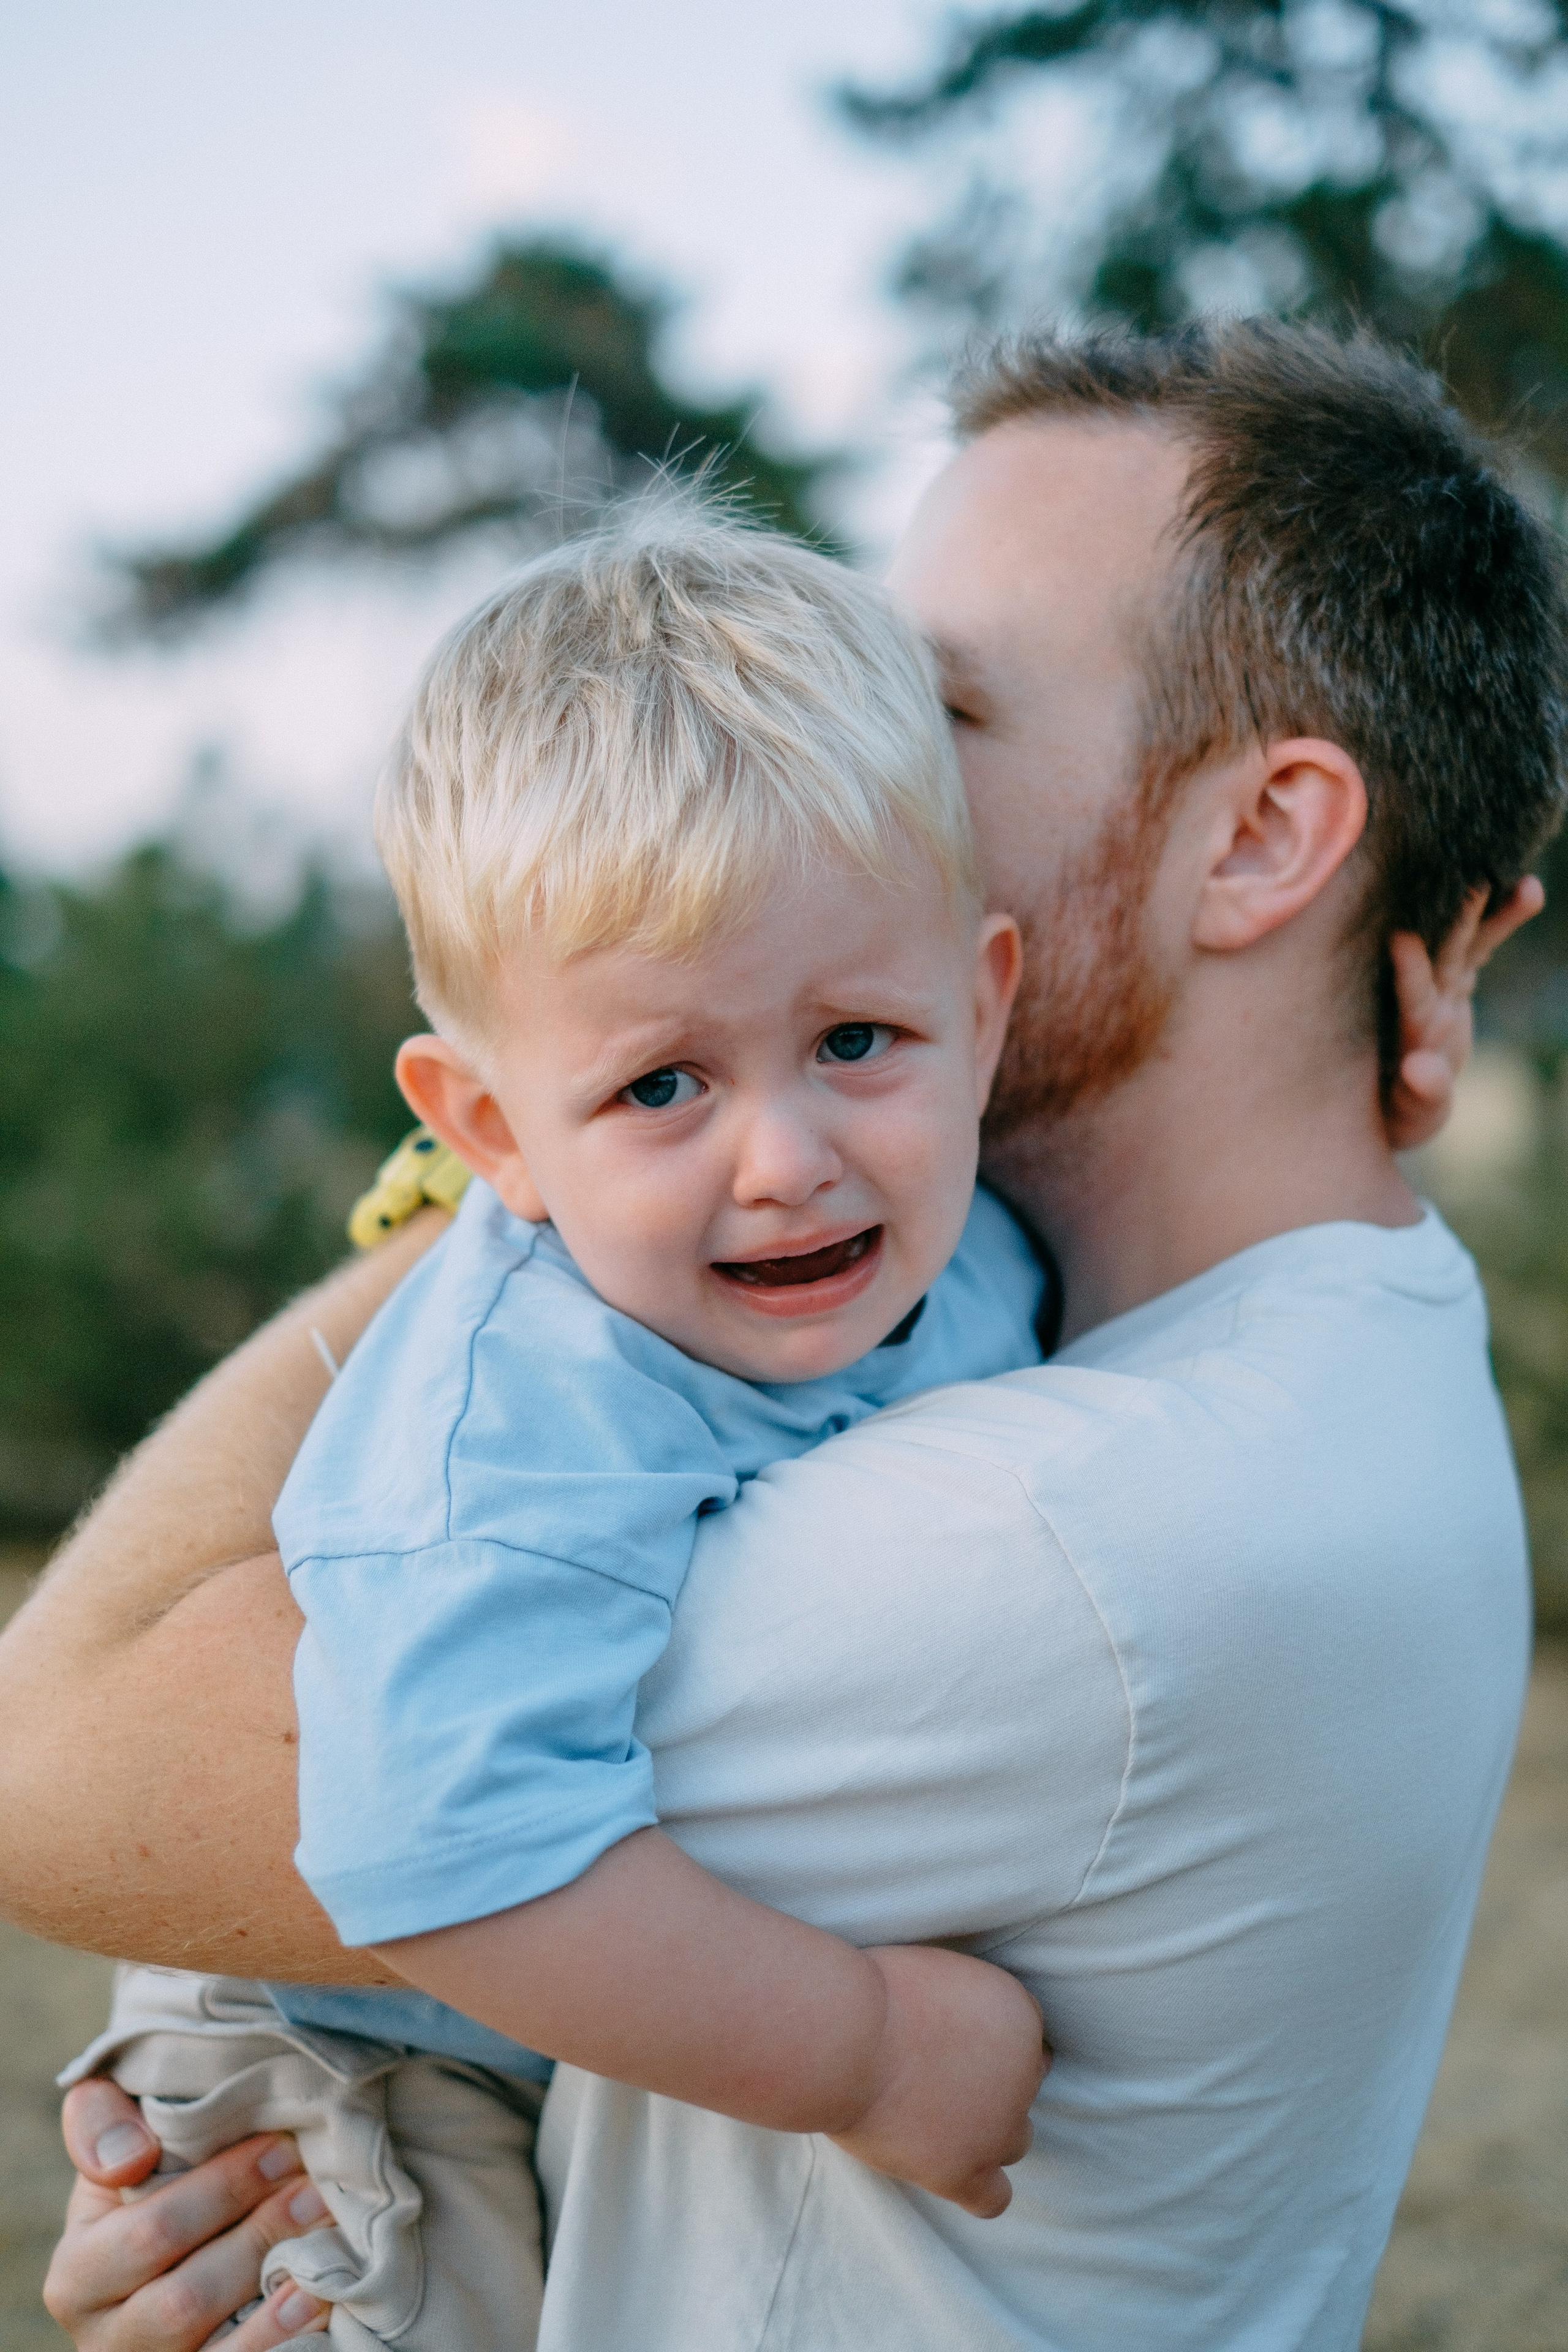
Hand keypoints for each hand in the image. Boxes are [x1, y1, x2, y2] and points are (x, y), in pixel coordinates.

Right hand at [44, 2078, 331, 2349]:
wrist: (166, 2238)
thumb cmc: (147, 2176)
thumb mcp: (114, 2140)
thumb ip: (101, 2120)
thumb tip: (131, 2156)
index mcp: (78, 2271)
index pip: (151, 2232)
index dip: (221, 2189)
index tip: (281, 2146)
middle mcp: (106, 2336)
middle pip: (185, 2300)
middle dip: (258, 2237)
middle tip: (316, 2191)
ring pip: (213, 2349)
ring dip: (276, 2300)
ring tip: (324, 2244)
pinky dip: (277, 2342)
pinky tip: (316, 2305)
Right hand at [829, 1944, 1048, 2219]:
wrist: (843, 2036)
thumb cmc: (873, 1992)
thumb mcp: (939, 1969)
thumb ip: (965, 2002)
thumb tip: (962, 2025)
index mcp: (1017, 2013)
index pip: (1024, 2031)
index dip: (986, 2036)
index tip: (949, 2037)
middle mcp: (1022, 2073)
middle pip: (1023, 2085)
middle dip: (989, 2081)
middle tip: (936, 2074)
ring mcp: (995, 2128)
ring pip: (1017, 2140)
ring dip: (988, 2131)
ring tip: (936, 2117)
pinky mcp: (961, 2171)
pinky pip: (994, 2198)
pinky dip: (981, 2188)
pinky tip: (950, 2169)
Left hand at [1385, 878, 1543, 1150]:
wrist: (1397, 1101)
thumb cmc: (1397, 1114)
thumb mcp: (1412, 1114)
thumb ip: (1423, 1093)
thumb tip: (1421, 1069)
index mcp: (1408, 1033)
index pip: (1409, 999)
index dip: (1408, 971)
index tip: (1403, 937)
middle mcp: (1423, 1000)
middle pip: (1440, 956)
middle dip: (1457, 923)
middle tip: (1471, 883)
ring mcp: (1441, 986)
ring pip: (1467, 942)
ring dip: (1490, 912)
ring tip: (1525, 883)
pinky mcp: (1457, 982)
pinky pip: (1482, 946)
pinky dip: (1503, 921)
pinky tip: (1529, 887)